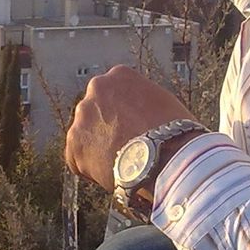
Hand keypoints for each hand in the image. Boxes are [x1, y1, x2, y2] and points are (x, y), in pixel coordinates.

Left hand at [65, 66, 194, 189]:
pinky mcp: (73, 145)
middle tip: (125, 150)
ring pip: (85, 136)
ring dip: (98, 150)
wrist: (168, 158)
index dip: (124, 117)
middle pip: (97, 113)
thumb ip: (142, 103)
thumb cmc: (176, 133)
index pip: (114, 96)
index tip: (134, 131)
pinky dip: (91, 170)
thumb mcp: (163, 104)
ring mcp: (82, 117)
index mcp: (120, 76)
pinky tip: (112, 174)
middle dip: (107, 130)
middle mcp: (96, 89)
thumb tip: (138, 116)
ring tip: (121, 165)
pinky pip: (77, 160)